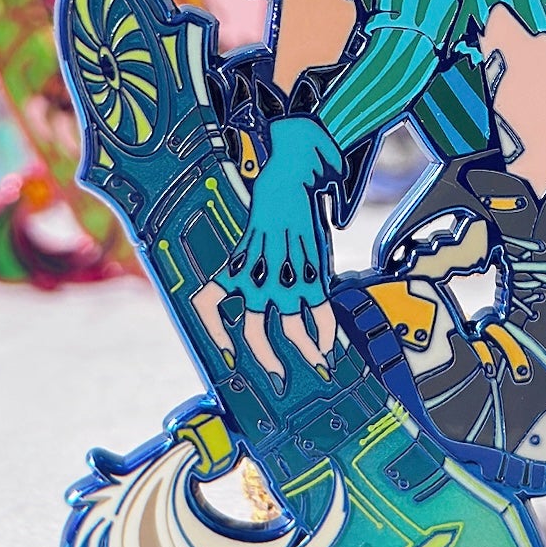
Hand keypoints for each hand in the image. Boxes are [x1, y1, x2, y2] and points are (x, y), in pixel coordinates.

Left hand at [192, 117, 342, 384]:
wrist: (292, 166)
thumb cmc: (273, 194)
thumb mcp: (255, 228)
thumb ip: (253, 257)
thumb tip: (253, 277)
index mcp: (239, 263)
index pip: (212, 304)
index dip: (215, 331)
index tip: (225, 353)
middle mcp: (258, 273)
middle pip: (255, 330)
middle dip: (267, 359)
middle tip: (279, 379)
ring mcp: (285, 270)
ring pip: (289, 325)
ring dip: (302, 351)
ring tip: (317, 367)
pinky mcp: (311, 264)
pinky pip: (319, 305)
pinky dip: (327, 327)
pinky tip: (333, 342)